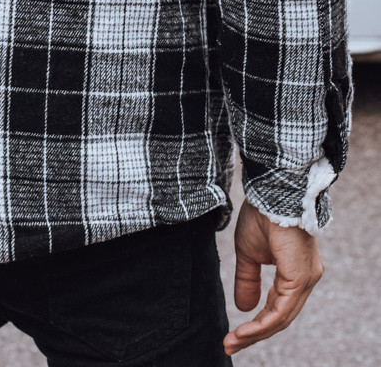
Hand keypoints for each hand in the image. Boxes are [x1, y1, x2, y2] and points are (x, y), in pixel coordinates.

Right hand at [223, 200, 323, 355]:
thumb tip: (244, 308)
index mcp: (295, 271)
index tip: (232, 335)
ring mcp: (306, 278)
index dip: (255, 323)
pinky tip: (245, 330)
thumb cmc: (262, 214)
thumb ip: (247, 279)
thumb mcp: (248, 252)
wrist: (271, 192)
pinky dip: (263, 324)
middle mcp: (306, 278)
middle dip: (254, 334)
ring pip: (282, 317)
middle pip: (281, 317)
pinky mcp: (301, 277)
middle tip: (229, 344)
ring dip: (256, 333)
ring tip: (233, 341)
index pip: (277, 306)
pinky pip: (282, 310)